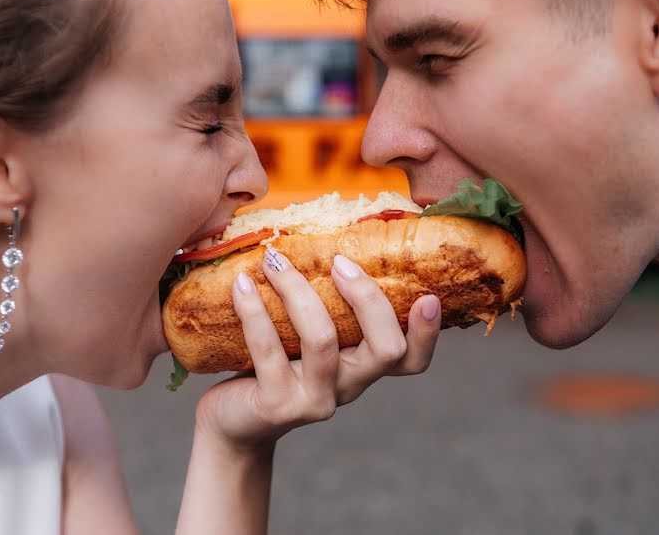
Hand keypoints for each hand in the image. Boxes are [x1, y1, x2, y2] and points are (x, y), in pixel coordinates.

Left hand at [194, 246, 440, 448]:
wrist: (230, 420)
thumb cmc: (271, 364)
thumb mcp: (305, 337)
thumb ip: (325, 307)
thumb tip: (325, 239)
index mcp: (362, 368)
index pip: (412, 361)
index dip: (427, 334)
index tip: (428, 297)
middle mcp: (349, 388)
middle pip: (386, 349)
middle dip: (368, 298)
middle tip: (339, 261)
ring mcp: (315, 402)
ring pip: (323, 340)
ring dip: (298, 290)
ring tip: (274, 260)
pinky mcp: (277, 406)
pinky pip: (269, 350)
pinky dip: (254, 310)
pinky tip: (242, 285)